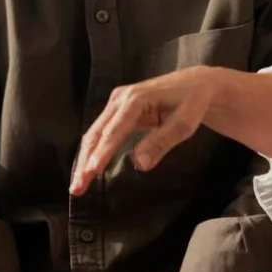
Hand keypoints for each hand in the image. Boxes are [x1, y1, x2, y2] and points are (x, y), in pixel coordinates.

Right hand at [71, 68, 220, 195]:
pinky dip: (92, 151)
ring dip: (84, 159)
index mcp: (136, 99)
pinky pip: (100, 132)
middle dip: (85, 161)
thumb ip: (161, 142)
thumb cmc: (191, 103)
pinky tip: (87, 168)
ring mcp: (116, 103)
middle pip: (96, 133)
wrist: (193, 84)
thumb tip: (140, 164)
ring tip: (78, 184)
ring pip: (94, 134)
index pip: (114, 130)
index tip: (92, 171)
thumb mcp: (184, 124)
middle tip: (77, 187)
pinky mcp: (116, 110)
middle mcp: (120, 98)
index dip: (102, 152)